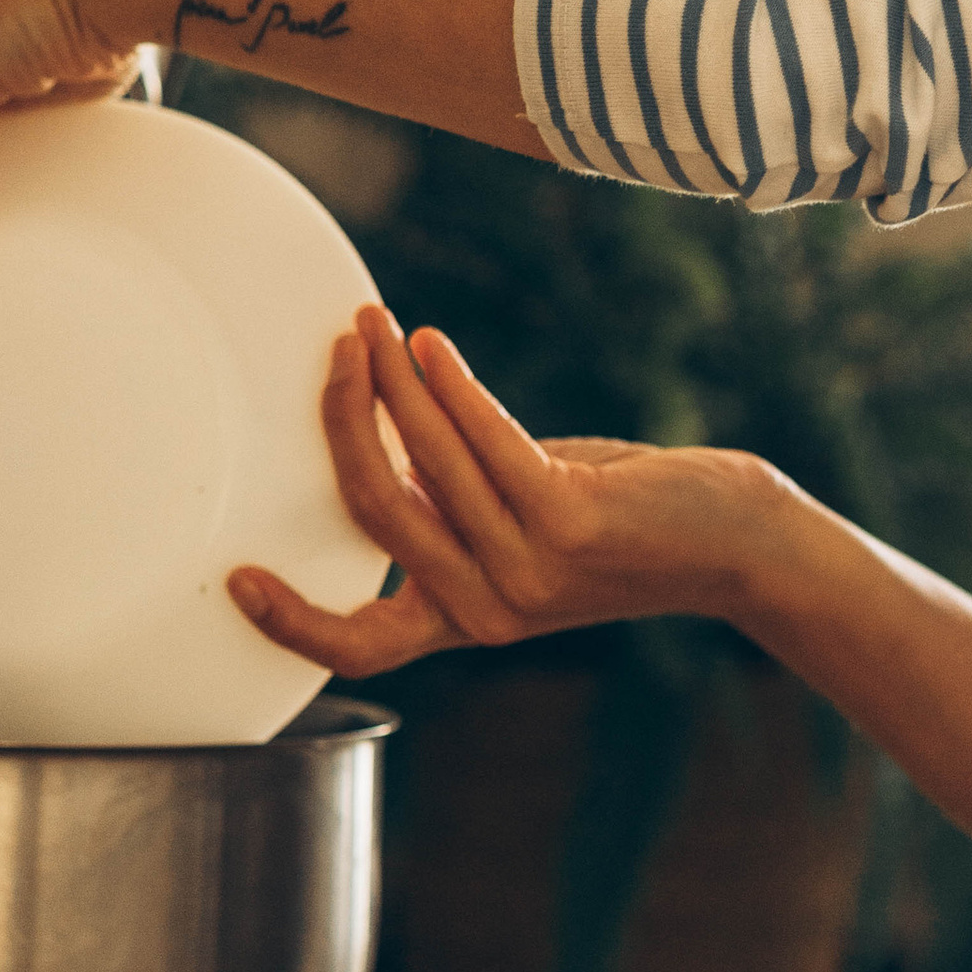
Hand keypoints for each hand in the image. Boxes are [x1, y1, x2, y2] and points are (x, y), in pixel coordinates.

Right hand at [228, 308, 786, 677]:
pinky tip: (429, 345)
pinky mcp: (568, 523)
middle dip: (341, 419)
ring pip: (422, 468)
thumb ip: (458, 493)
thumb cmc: (628, 521)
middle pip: (373, 512)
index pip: (360, 646)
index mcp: (465, 620)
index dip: (290, 624)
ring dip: (391, 384)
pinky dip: (448, 388)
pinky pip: (485, 443)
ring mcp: (528, 570)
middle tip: (334, 348)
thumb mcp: (528, 519)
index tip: (237, 580)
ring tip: (370, 325)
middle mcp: (488, 608)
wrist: (734, 545)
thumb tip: (391, 422)